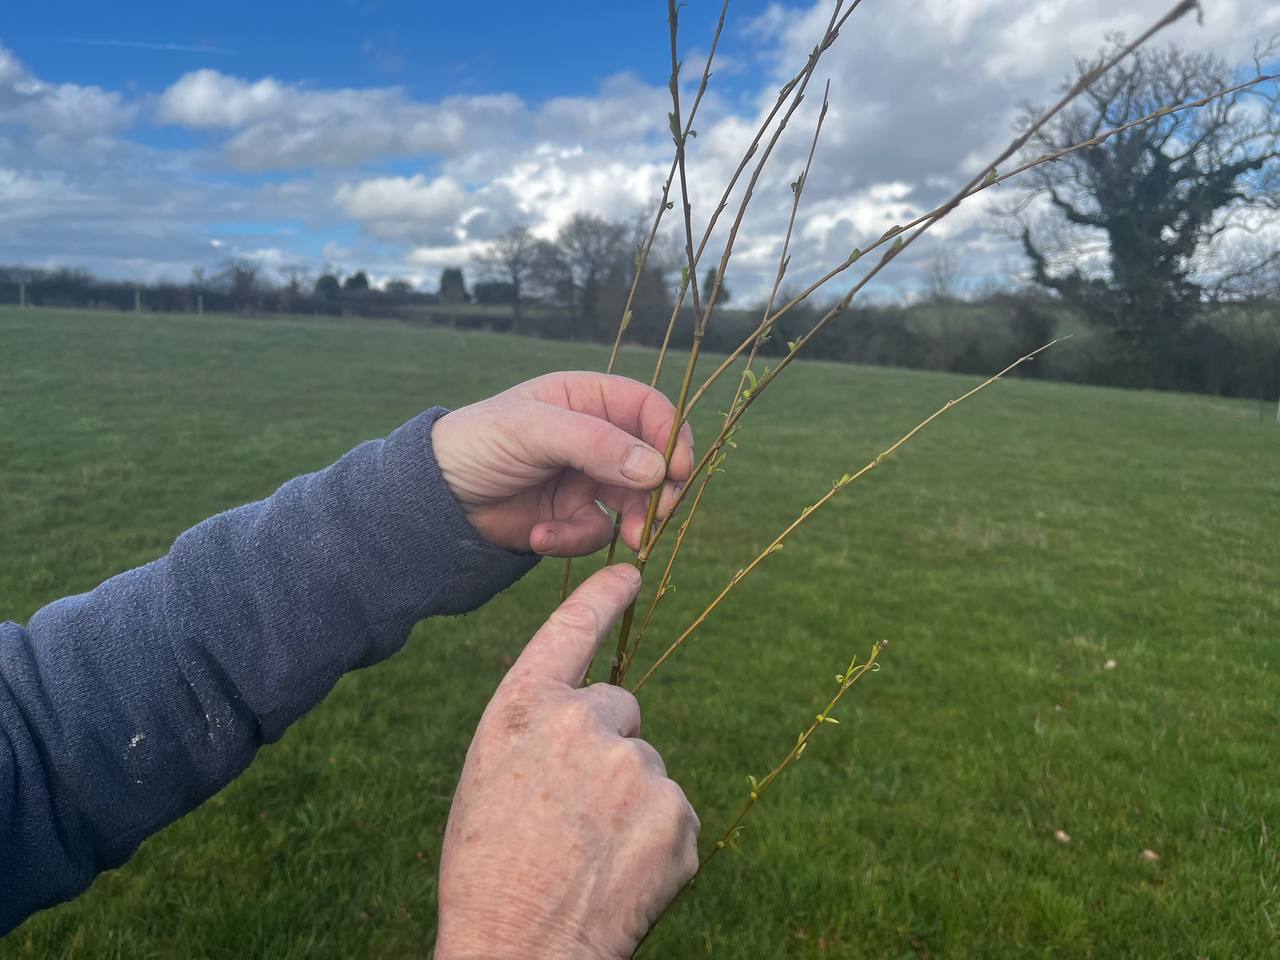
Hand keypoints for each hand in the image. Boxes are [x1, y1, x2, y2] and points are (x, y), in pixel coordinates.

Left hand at [431, 372, 694, 554]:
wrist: (435, 499)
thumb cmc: (478, 443)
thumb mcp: (533, 430)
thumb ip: (595, 443)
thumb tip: (657, 469)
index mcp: (588, 399)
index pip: (650, 410)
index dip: (671, 436)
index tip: (677, 470)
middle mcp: (595, 437)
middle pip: (654, 461)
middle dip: (661, 490)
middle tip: (659, 515)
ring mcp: (586, 478)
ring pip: (635, 503)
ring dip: (633, 523)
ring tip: (627, 539)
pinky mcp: (572, 517)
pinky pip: (597, 533)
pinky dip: (575, 540)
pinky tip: (540, 535)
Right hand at [435, 565, 699, 959]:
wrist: (518, 951)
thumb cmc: (488, 870)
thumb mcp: (489, 777)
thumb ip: (540, 730)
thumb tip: (593, 715)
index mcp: (524, 708)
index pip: (569, 631)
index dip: (600, 598)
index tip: (627, 574)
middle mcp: (583, 723)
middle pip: (620, 709)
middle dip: (607, 747)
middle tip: (573, 812)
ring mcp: (637, 768)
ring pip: (647, 769)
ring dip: (629, 803)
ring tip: (589, 856)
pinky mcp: (678, 815)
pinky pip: (674, 814)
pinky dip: (656, 843)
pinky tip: (619, 876)